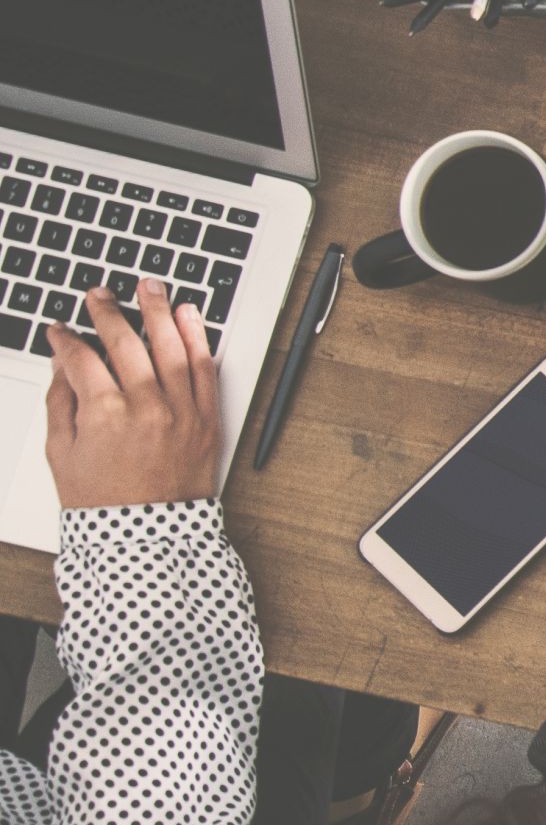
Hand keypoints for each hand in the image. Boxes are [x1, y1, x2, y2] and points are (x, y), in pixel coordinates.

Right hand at [42, 278, 225, 508]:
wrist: (150, 537)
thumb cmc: (103, 502)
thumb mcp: (61, 455)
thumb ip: (60, 405)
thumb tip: (62, 367)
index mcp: (104, 415)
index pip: (81, 360)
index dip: (67, 339)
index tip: (59, 329)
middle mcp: (146, 407)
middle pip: (125, 344)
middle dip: (108, 313)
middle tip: (98, 294)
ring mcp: (181, 411)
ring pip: (171, 348)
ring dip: (159, 312)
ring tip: (149, 287)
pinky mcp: (208, 419)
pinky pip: (205, 370)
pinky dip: (198, 340)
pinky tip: (189, 317)